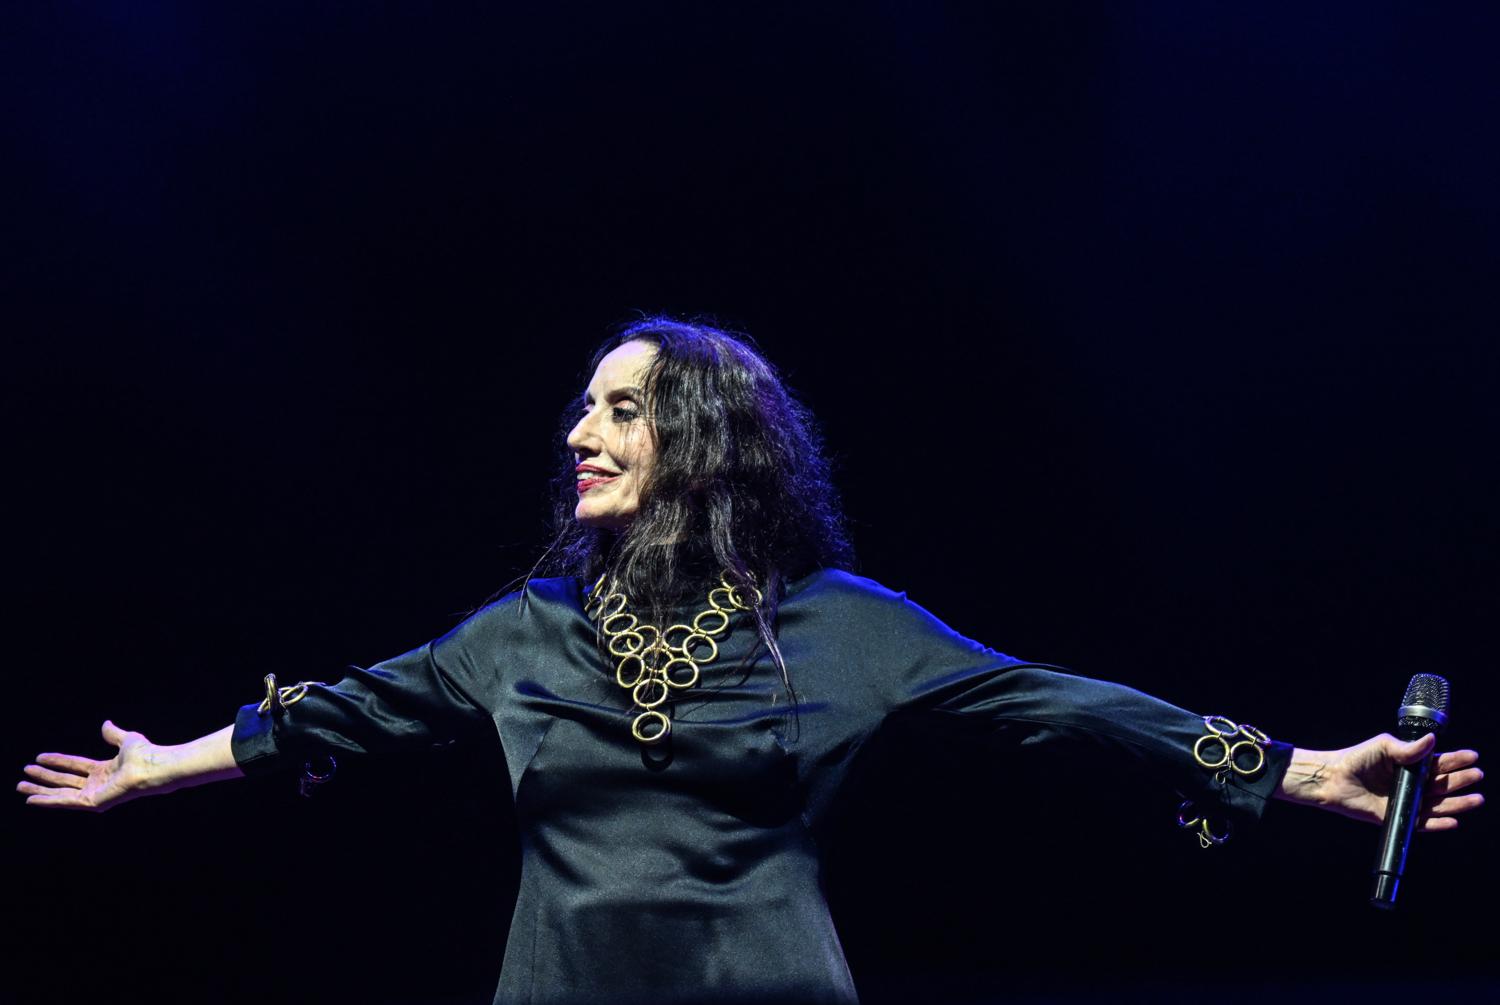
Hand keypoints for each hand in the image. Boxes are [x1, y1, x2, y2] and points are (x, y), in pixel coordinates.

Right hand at [18, 720, 163, 811]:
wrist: (152, 766)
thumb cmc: (145, 754)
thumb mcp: (125, 740)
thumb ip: (113, 734)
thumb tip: (106, 724)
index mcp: (104, 770)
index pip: (74, 765)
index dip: (57, 761)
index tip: (39, 757)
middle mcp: (98, 783)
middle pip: (64, 780)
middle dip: (44, 777)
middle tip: (24, 773)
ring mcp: (95, 794)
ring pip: (61, 792)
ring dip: (40, 790)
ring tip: (21, 786)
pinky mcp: (93, 803)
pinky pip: (66, 802)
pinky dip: (48, 801)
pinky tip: (32, 799)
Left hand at [1278, 733, 1482, 830]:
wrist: (1333, 779)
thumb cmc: (1356, 759)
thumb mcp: (1383, 747)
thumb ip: (1408, 749)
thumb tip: (1433, 740)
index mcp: (1410, 765)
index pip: (1439, 763)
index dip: (1456, 760)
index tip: (1473, 756)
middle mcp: (1411, 784)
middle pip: (1443, 784)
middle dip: (1461, 780)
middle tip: (1477, 775)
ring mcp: (1406, 801)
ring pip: (1439, 804)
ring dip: (1458, 803)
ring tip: (1477, 798)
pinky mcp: (1397, 817)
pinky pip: (1423, 823)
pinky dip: (1439, 824)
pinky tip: (1453, 821)